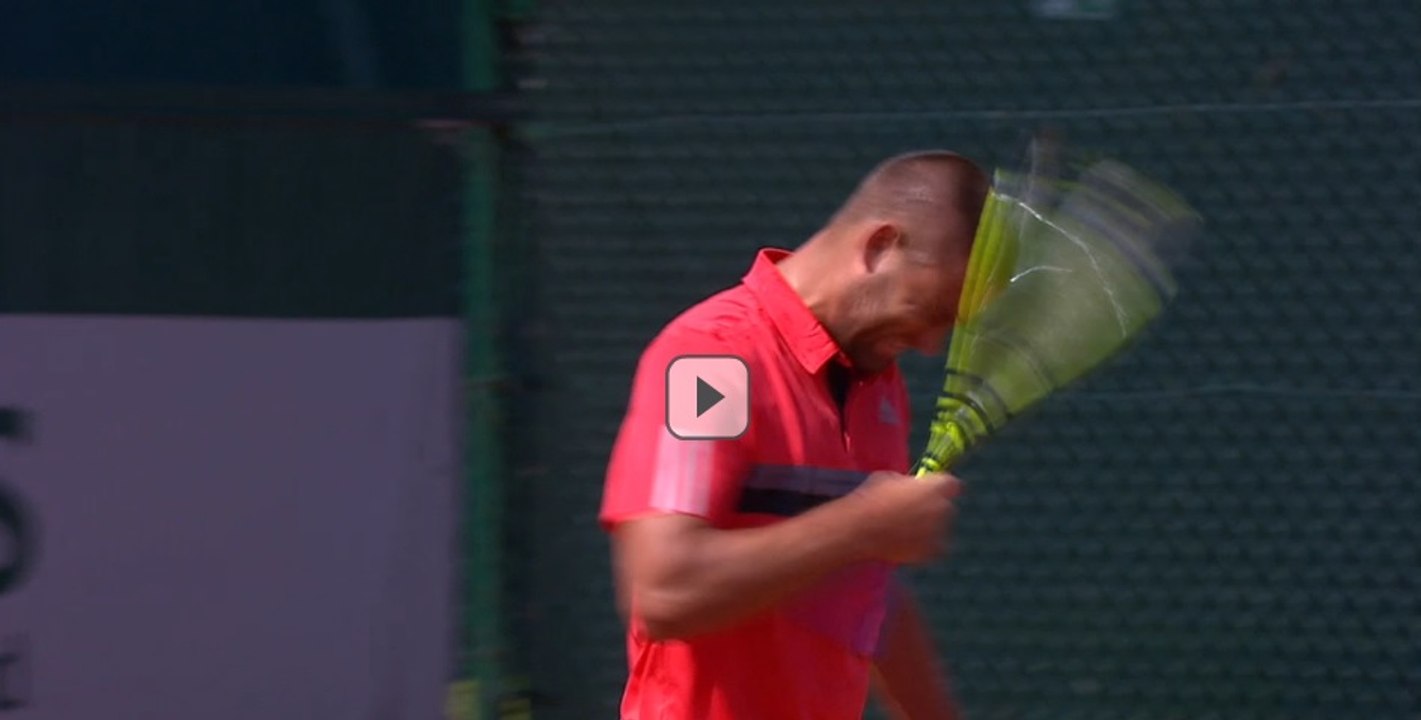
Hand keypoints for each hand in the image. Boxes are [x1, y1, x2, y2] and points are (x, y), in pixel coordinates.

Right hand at [847, 471, 961, 564]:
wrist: (861, 530)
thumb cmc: (871, 499)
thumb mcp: (888, 479)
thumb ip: (907, 483)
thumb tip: (908, 486)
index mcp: (935, 487)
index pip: (951, 484)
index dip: (940, 487)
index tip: (930, 490)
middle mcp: (942, 508)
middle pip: (945, 507)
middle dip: (933, 508)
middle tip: (913, 511)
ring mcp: (938, 532)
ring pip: (939, 529)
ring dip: (928, 528)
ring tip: (905, 530)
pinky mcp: (929, 552)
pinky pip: (932, 547)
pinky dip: (922, 546)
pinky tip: (905, 544)